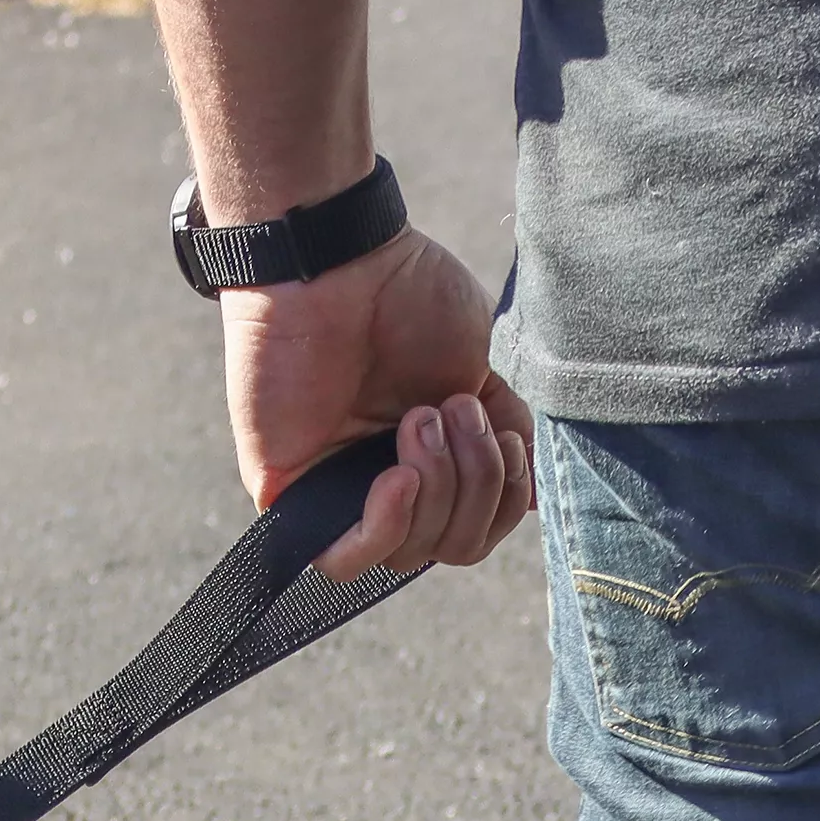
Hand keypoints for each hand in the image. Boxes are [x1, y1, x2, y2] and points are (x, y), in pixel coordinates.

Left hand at [218, 227, 536, 580]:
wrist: (342, 261)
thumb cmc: (409, 299)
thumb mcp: (481, 371)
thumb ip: (504, 436)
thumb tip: (527, 498)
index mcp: (431, 461)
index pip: (476, 530)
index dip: (504, 500)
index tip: (503, 435)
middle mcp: (384, 484)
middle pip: (452, 547)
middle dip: (474, 485)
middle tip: (451, 410)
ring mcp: (338, 493)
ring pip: (408, 555)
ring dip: (436, 486)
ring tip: (419, 419)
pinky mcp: (292, 496)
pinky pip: (344, 559)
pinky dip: (387, 526)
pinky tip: (397, 477)